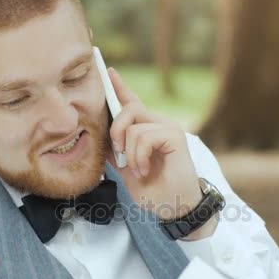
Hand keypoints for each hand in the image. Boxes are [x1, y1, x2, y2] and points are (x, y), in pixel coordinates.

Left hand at [107, 68, 201, 222]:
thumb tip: (103, 136)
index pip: (132, 103)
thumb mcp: (127, 168)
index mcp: (147, 129)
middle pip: (129, 108)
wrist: (174, 207)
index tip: (109, 71)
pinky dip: (139, 156)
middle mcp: (159, 124)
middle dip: (115, 130)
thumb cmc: (153, 189)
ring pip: (134, 126)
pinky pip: (145, 136)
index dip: (120, 87)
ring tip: (137, 170)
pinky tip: (144, 169)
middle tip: (119, 155)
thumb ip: (116, 150)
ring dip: (129, 153)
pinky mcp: (175, 136)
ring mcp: (168, 128)